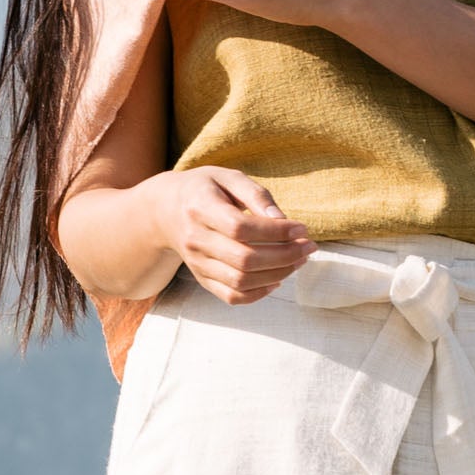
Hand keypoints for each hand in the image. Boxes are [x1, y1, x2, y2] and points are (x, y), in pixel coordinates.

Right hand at [152, 166, 313, 305]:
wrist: (166, 211)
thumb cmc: (205, 189)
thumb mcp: (228, 178)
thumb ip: (256, 195)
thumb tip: (282, 219)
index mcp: (200, 208)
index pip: (241, 228)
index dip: (276, 232)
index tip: (301, 228)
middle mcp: (194, 239)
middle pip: (244, 259)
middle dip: (285, 256)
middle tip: (308, 247)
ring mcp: (197, 263)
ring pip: (241, 281)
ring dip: (278, 274)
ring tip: (298, 260)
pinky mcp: (202, 278)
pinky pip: (232, 297)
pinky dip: (259, 293)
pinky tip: (278, 278)